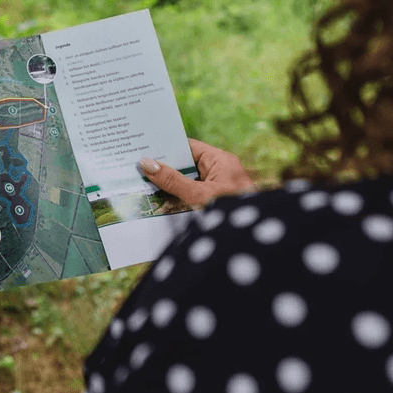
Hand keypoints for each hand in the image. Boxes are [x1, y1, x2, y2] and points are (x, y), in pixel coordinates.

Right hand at [138, 137, 255, 207]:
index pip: (189, 147)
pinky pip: (191, 197)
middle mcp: (220, 172)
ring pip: (187, 182)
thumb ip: (173, 181)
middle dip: (164, 168)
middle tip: (137, 168)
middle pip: (186, 165)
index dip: (167, 147)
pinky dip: (177, 199)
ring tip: (142, 184)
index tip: (144, 147)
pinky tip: (158, 203)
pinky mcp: (215, 205)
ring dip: (169, 186)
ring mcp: (217, 189)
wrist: (255, 246)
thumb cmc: (232, 215)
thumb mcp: (199, 196)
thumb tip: (147, 163)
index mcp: (221, 161)